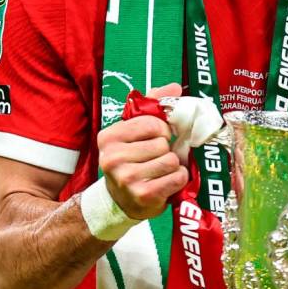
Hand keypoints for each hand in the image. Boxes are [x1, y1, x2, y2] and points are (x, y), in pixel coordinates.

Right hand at [97, 83, 185, 219]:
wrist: (121, 201)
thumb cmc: (131, 160)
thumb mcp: (133, 132)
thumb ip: (152, 105)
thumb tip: (175, 87)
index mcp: (108, 137)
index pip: (150, 122)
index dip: (161, 129)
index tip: (155, 137)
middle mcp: (113, 158)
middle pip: (162, 143)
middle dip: (166, 149)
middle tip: (156, 158)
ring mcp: (127, 178)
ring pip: (171, 160)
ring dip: (173, 165)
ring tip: (160, 170)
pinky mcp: (143, 195)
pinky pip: (177, 177)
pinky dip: (178, 178)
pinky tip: (166, 182)